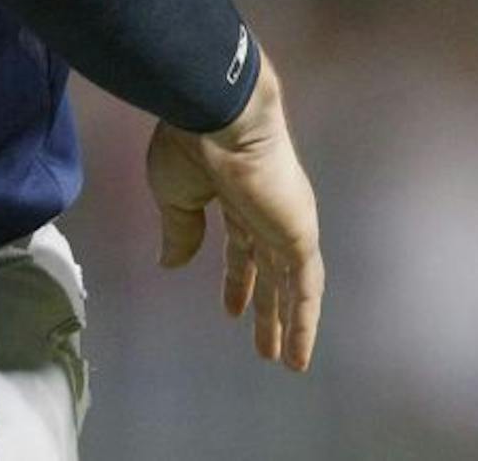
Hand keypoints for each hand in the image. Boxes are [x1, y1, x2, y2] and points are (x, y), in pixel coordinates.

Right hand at [146, 57, 322, 370]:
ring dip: (288, 322)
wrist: (219, 118)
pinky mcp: (298, 235)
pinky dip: (305, 319)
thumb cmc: (189, 147)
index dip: (236, 280)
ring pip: (291, 283)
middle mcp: (264, 212)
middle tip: (264, 345)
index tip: (231, 310)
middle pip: (269, 270)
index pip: (240, 247)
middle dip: (266, 308)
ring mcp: (285, 223)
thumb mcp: (172, 194)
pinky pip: (306, 286)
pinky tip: (300, 349)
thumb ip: (179, 230)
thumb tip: (171, 263)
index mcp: (232, 196)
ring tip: (286, 360)